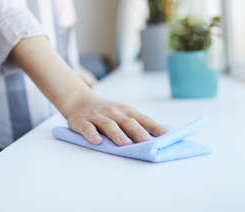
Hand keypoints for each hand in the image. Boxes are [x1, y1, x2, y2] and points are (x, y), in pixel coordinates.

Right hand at [11, 37, 167, 145]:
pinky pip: (87, 128)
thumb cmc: (105, 112)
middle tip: (148, 143)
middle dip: (138, 132)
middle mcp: (112, 112)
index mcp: (125, 111)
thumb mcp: (121, 113)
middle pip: (127, 122)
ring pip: (108, 125)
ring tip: (125, 144)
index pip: (143, 119)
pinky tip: (97, 142)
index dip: (155, 127)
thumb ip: (137, 124)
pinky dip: (92, 135)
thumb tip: (159, 138)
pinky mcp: (82, 121)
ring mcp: (97, 116)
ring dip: (117, 134)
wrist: (77, 100)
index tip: (167, 137)